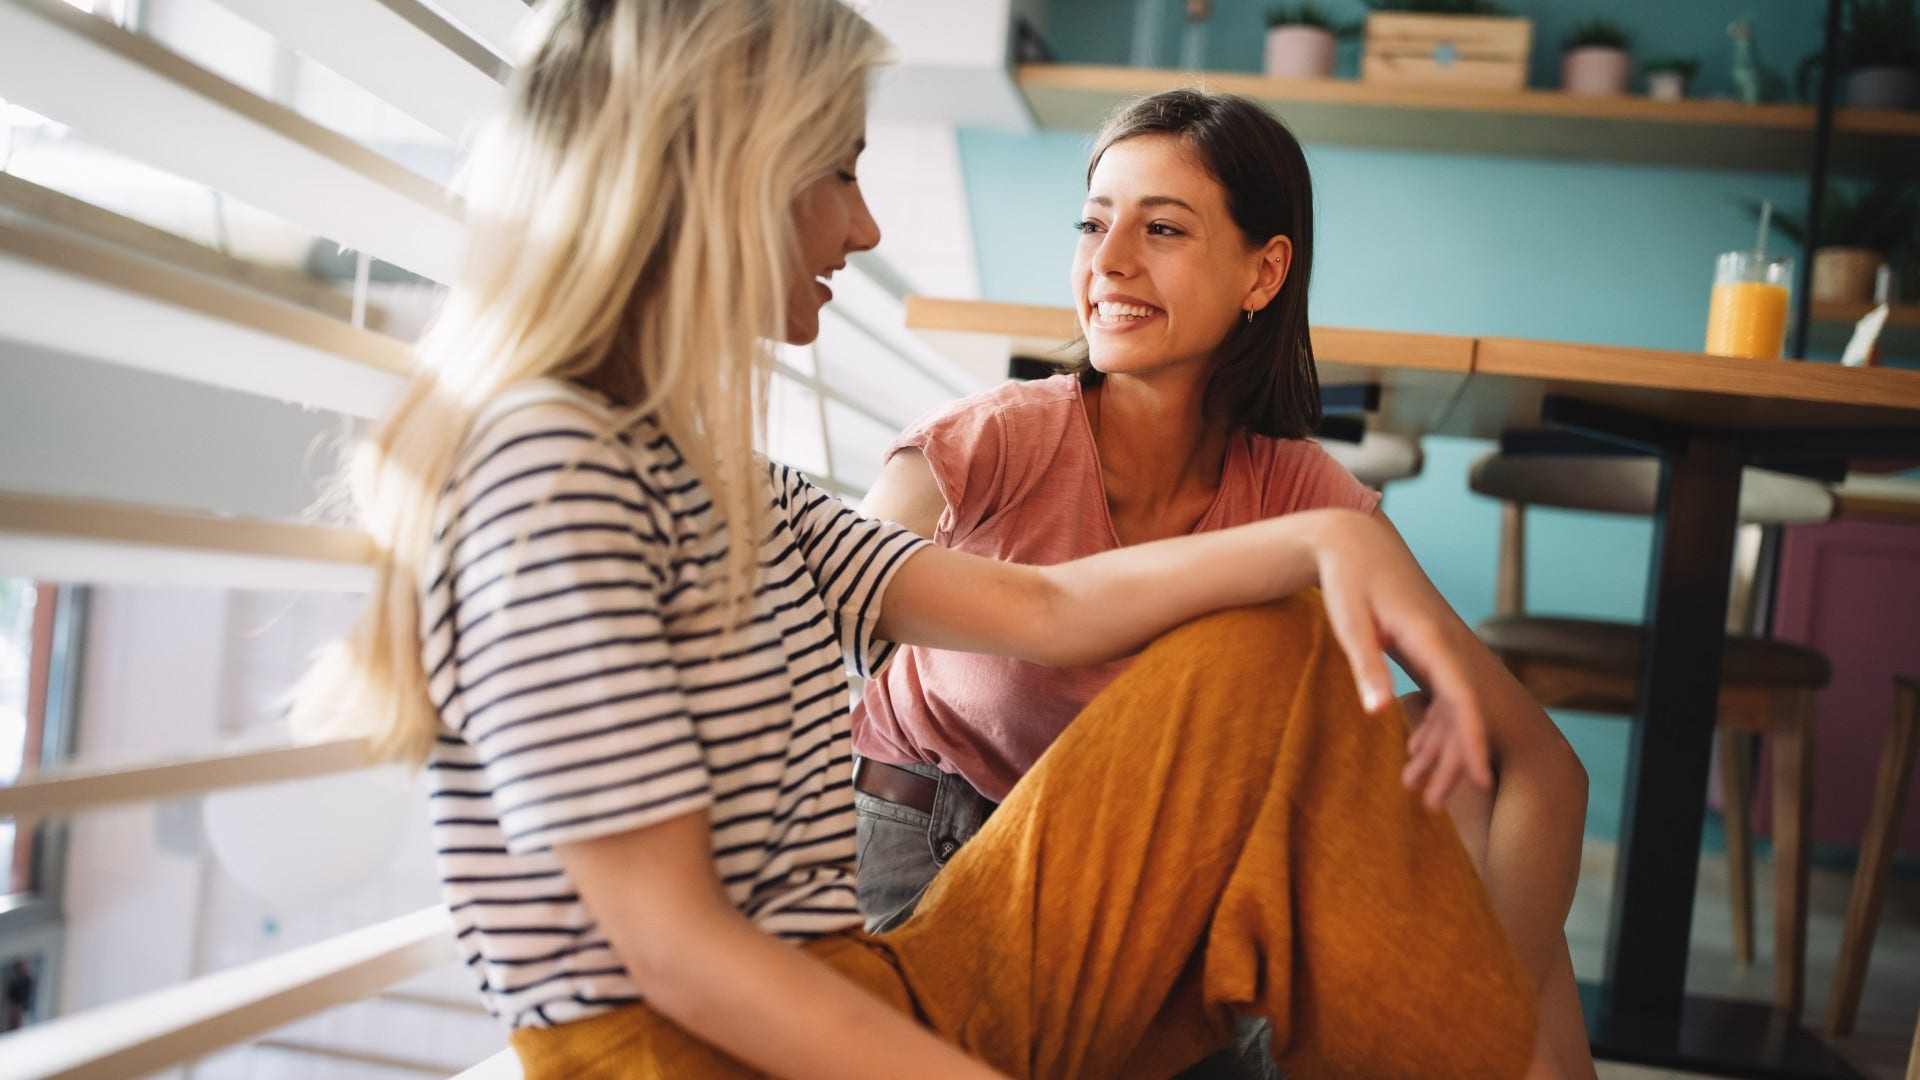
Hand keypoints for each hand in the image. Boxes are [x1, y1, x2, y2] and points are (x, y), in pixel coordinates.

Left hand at [1304, 510, 1492, 809]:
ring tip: (1420, 793)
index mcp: (1431, 639)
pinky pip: (1440, 696)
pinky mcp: (1426, 649)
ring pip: (1452, 707)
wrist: (1353, 543)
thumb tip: (1380, 715)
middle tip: (1435, 806)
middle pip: (1461, 710)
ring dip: (1441, 749)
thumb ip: (1367, 666)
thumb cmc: (1348, 580)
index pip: (1462, 697)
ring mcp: (1439, 648)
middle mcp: (1444, 645)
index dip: (1473, 739)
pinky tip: (1416, 756)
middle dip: (1455, 759)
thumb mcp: (1350, 623)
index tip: (1482, 777)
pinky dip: (1432, 728)